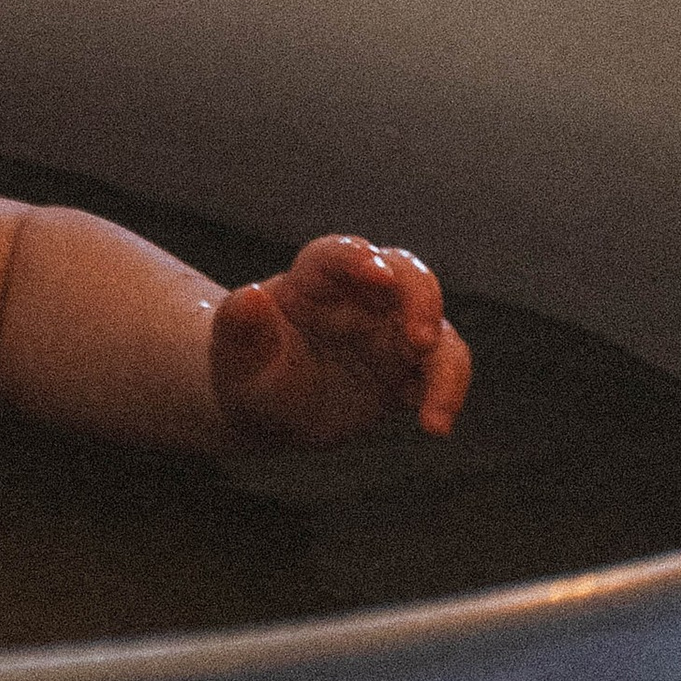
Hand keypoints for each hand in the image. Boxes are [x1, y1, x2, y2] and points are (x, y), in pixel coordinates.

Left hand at [211, 236, 472, 447]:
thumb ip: (238, 327)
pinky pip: (441, 370)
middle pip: (405, 274)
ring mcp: (388, 330)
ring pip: (436, 327)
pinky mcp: (406, 367)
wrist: (266, 406)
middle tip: (421, 340)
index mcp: (312, 280)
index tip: (377, 274)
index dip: (356, 259)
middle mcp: (359, 296)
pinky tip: (433, 425)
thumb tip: (250, 296)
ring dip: (446, 364)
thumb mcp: (233, 355)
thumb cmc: (246, 368)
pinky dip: (446, 392)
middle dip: (420, 298)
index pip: (337, 255)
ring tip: (434, 415)